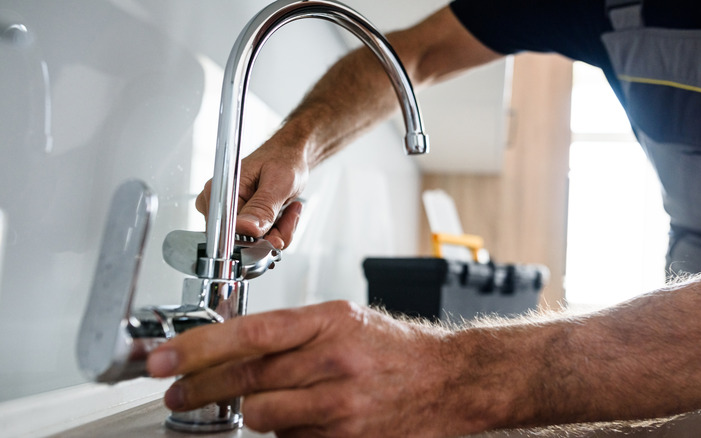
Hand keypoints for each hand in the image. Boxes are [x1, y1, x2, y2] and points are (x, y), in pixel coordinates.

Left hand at [146, 302, 480, 437]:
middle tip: (177, 393)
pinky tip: (301, 416)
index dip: (199, 347)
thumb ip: (293, 331)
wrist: (447, 381)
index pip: (251, 334)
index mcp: (330, 322)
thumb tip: (233, 347)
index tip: (164, 359)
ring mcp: (340, 405)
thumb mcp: (345, 318)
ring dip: (250, 411)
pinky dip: (284, 431)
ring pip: (263, 416)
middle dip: (200, 387)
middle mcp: (334, 362)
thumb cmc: (394, 347)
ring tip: (259, 401)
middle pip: (247, 379)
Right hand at [195, 138, 308, 249]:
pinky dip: (279, 231)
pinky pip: (262, 240)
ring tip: (290, 210)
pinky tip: (286, 213)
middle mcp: (221, 206)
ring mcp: (232, 216)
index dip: (255, 239)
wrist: (290, 156)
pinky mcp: (244, 222)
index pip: (228, 232)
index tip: (277, 235)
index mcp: (220, 190)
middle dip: (273, 234)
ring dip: (280, 231)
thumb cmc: (283, 159)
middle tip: (290, 214)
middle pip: (244, 242)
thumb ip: (263, 207)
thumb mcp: (277, 182)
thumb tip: (247, 229)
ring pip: (256, 244)